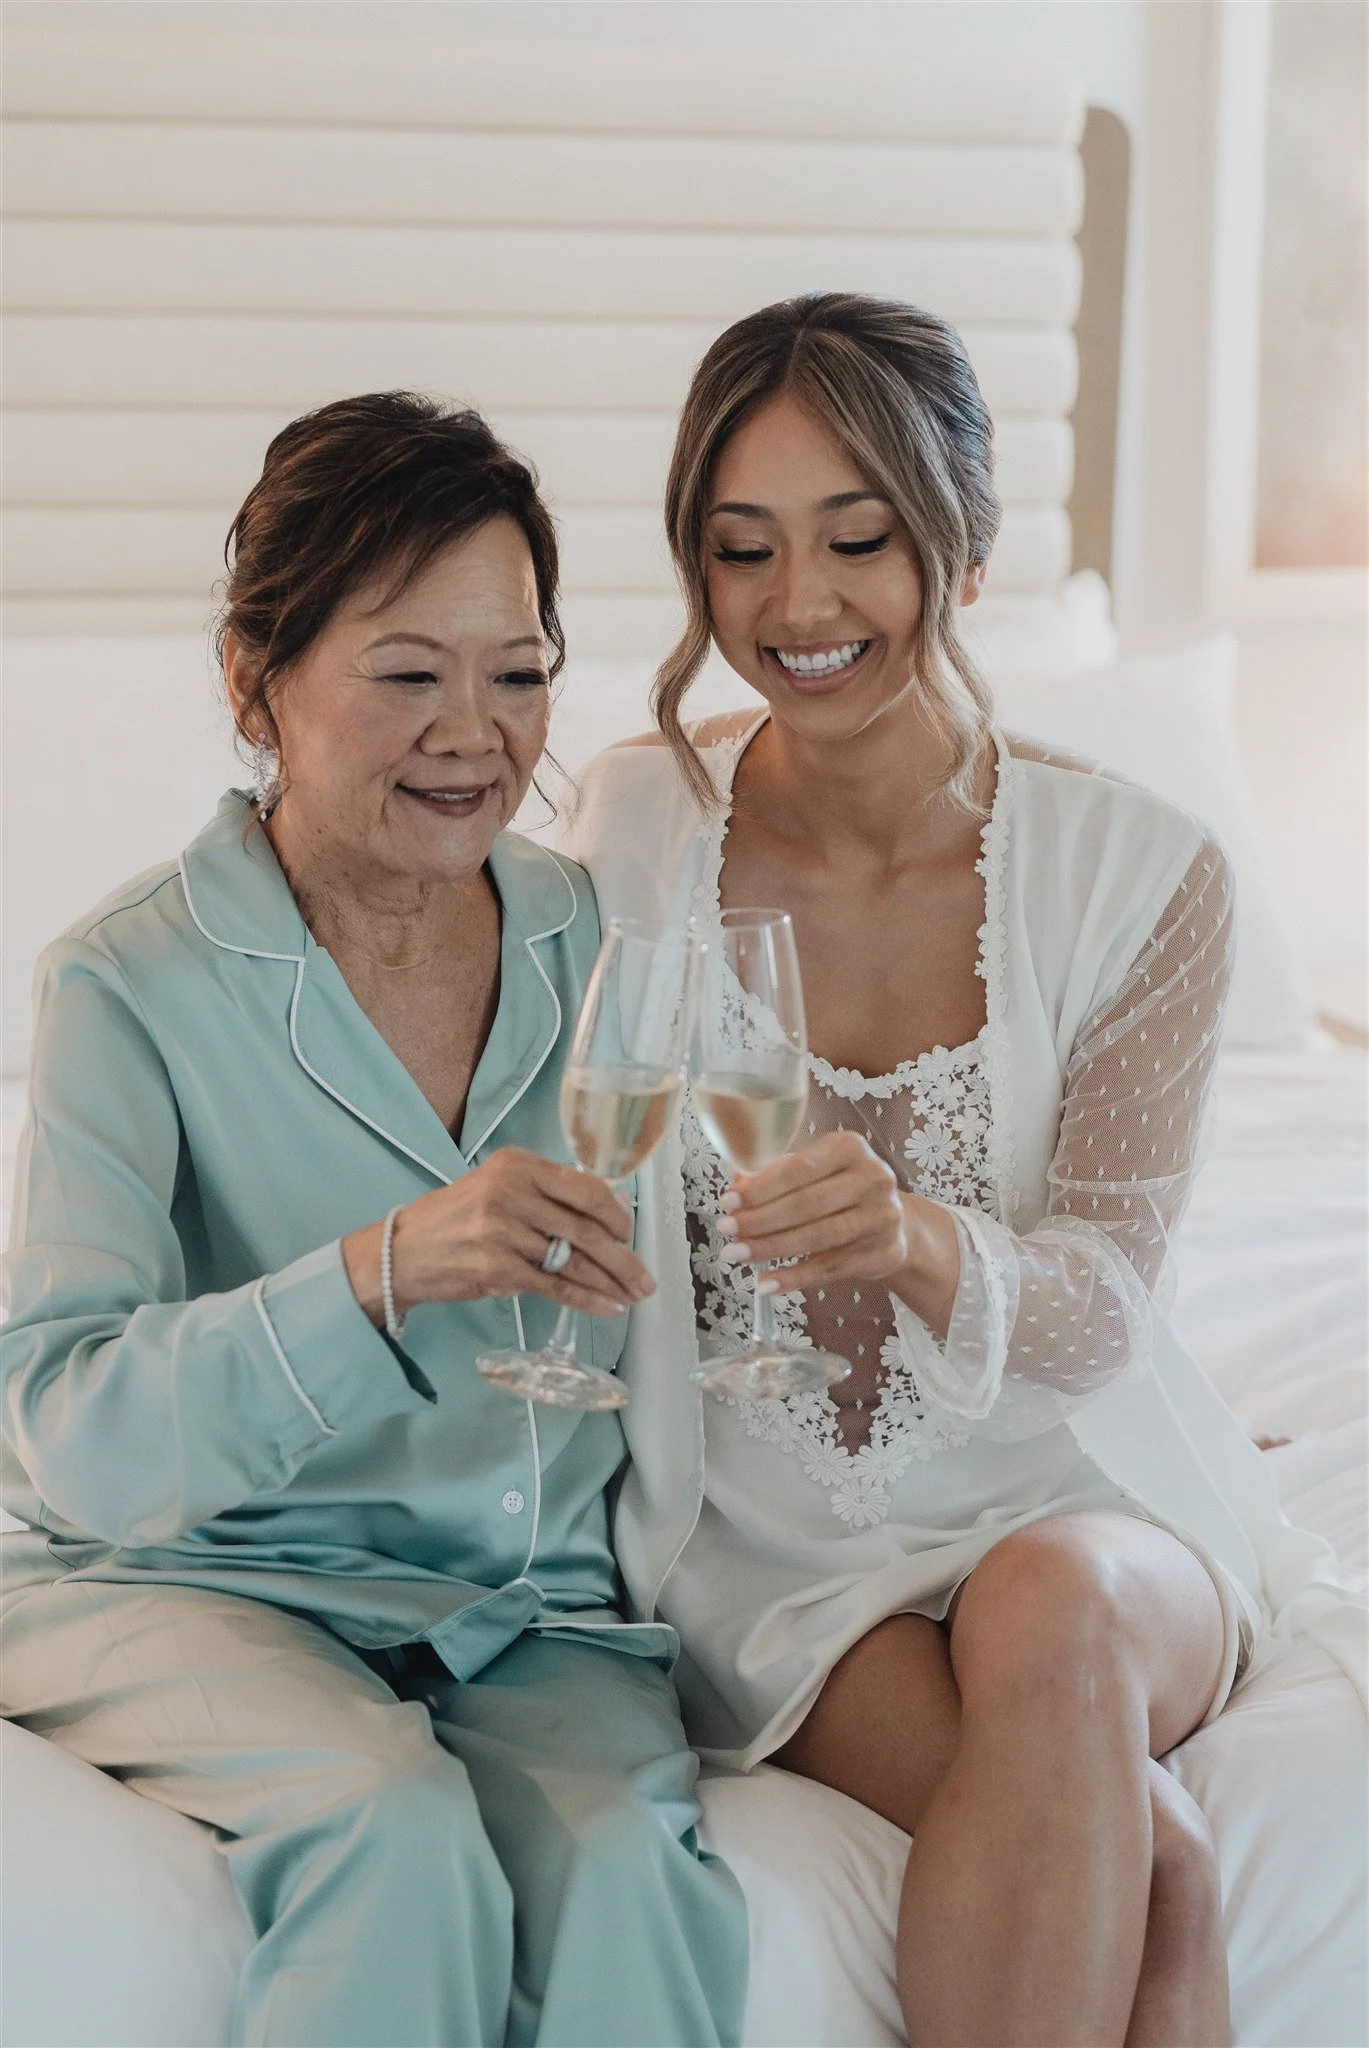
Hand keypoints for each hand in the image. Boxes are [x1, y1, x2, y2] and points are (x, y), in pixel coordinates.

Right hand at [343, 1148, 653, 1325]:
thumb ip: (549, 1195)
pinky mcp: (498, 1270)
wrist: (402, 1251)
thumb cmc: (456, 1218)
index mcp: (517, 1165)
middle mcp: (511, 1194)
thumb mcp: (499, 1187)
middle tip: (645, 1278)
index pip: (584, 1188)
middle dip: (623, 1257)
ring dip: (610, 1282)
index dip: (616, 1215)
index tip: (631, 1234)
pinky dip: (586, 1299)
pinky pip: (555, 1287)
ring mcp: (504, 1232)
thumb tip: (613, 1210)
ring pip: (574, 1261)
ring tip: (633, 1295)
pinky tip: (608, 1306)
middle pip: (585, 1228)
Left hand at [718, 1130, 961, 1333]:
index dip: (760, 1188)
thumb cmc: (841, 1191)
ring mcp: (883, 1217)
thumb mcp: (814, 1172)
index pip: (799, 1168)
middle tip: (726, 1231)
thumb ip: (775, 1174)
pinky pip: (831, 1268)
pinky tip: (767, 1282)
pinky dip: (795, 1277)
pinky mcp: (885, 1252)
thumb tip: (735, 1183)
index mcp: (850, 1147)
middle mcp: (873, 1177)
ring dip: (771, 1248)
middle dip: (760, 1220)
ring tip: (737, 1255)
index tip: (727, 1203)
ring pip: (817, 1237)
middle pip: (806, 1204)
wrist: (895, 1224)